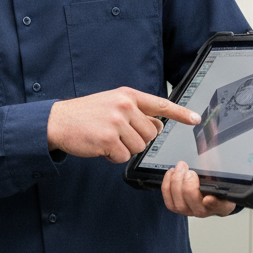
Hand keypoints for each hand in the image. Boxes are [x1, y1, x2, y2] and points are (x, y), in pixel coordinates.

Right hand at [47, 87, 198, 162]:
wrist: (58, 121)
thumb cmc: (85, 114)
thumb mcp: (111, 103)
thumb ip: (134, 112)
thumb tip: (157, 125)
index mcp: (127, 95)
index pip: (160, 104)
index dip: (180, 113)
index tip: (195, 119)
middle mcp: (124, 106)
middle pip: (151, 134)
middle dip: (137, 139)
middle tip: (117, 134)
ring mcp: (116, 122)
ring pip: (139, 147)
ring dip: (124, 149)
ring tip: (106, 138)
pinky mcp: (108, 139)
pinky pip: (123, 157)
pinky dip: (113, 157)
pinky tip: (100, 146)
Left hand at [162, 161, 235, 217]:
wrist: (209, 197)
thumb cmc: (218, 189)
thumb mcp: (225, 179)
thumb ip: (219, 170)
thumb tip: (209, 151)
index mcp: (220, 205)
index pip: (217, 206)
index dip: (212, 203)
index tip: (208, 197)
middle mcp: (203, 211)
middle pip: (193, 202)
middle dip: (188, 184)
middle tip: (190, 172)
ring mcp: (188, 210)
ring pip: (178, 202)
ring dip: (176, 182)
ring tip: (180, 168)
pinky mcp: (175, 207)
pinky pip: (168, 199)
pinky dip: (167, 184)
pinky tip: (171, 173)